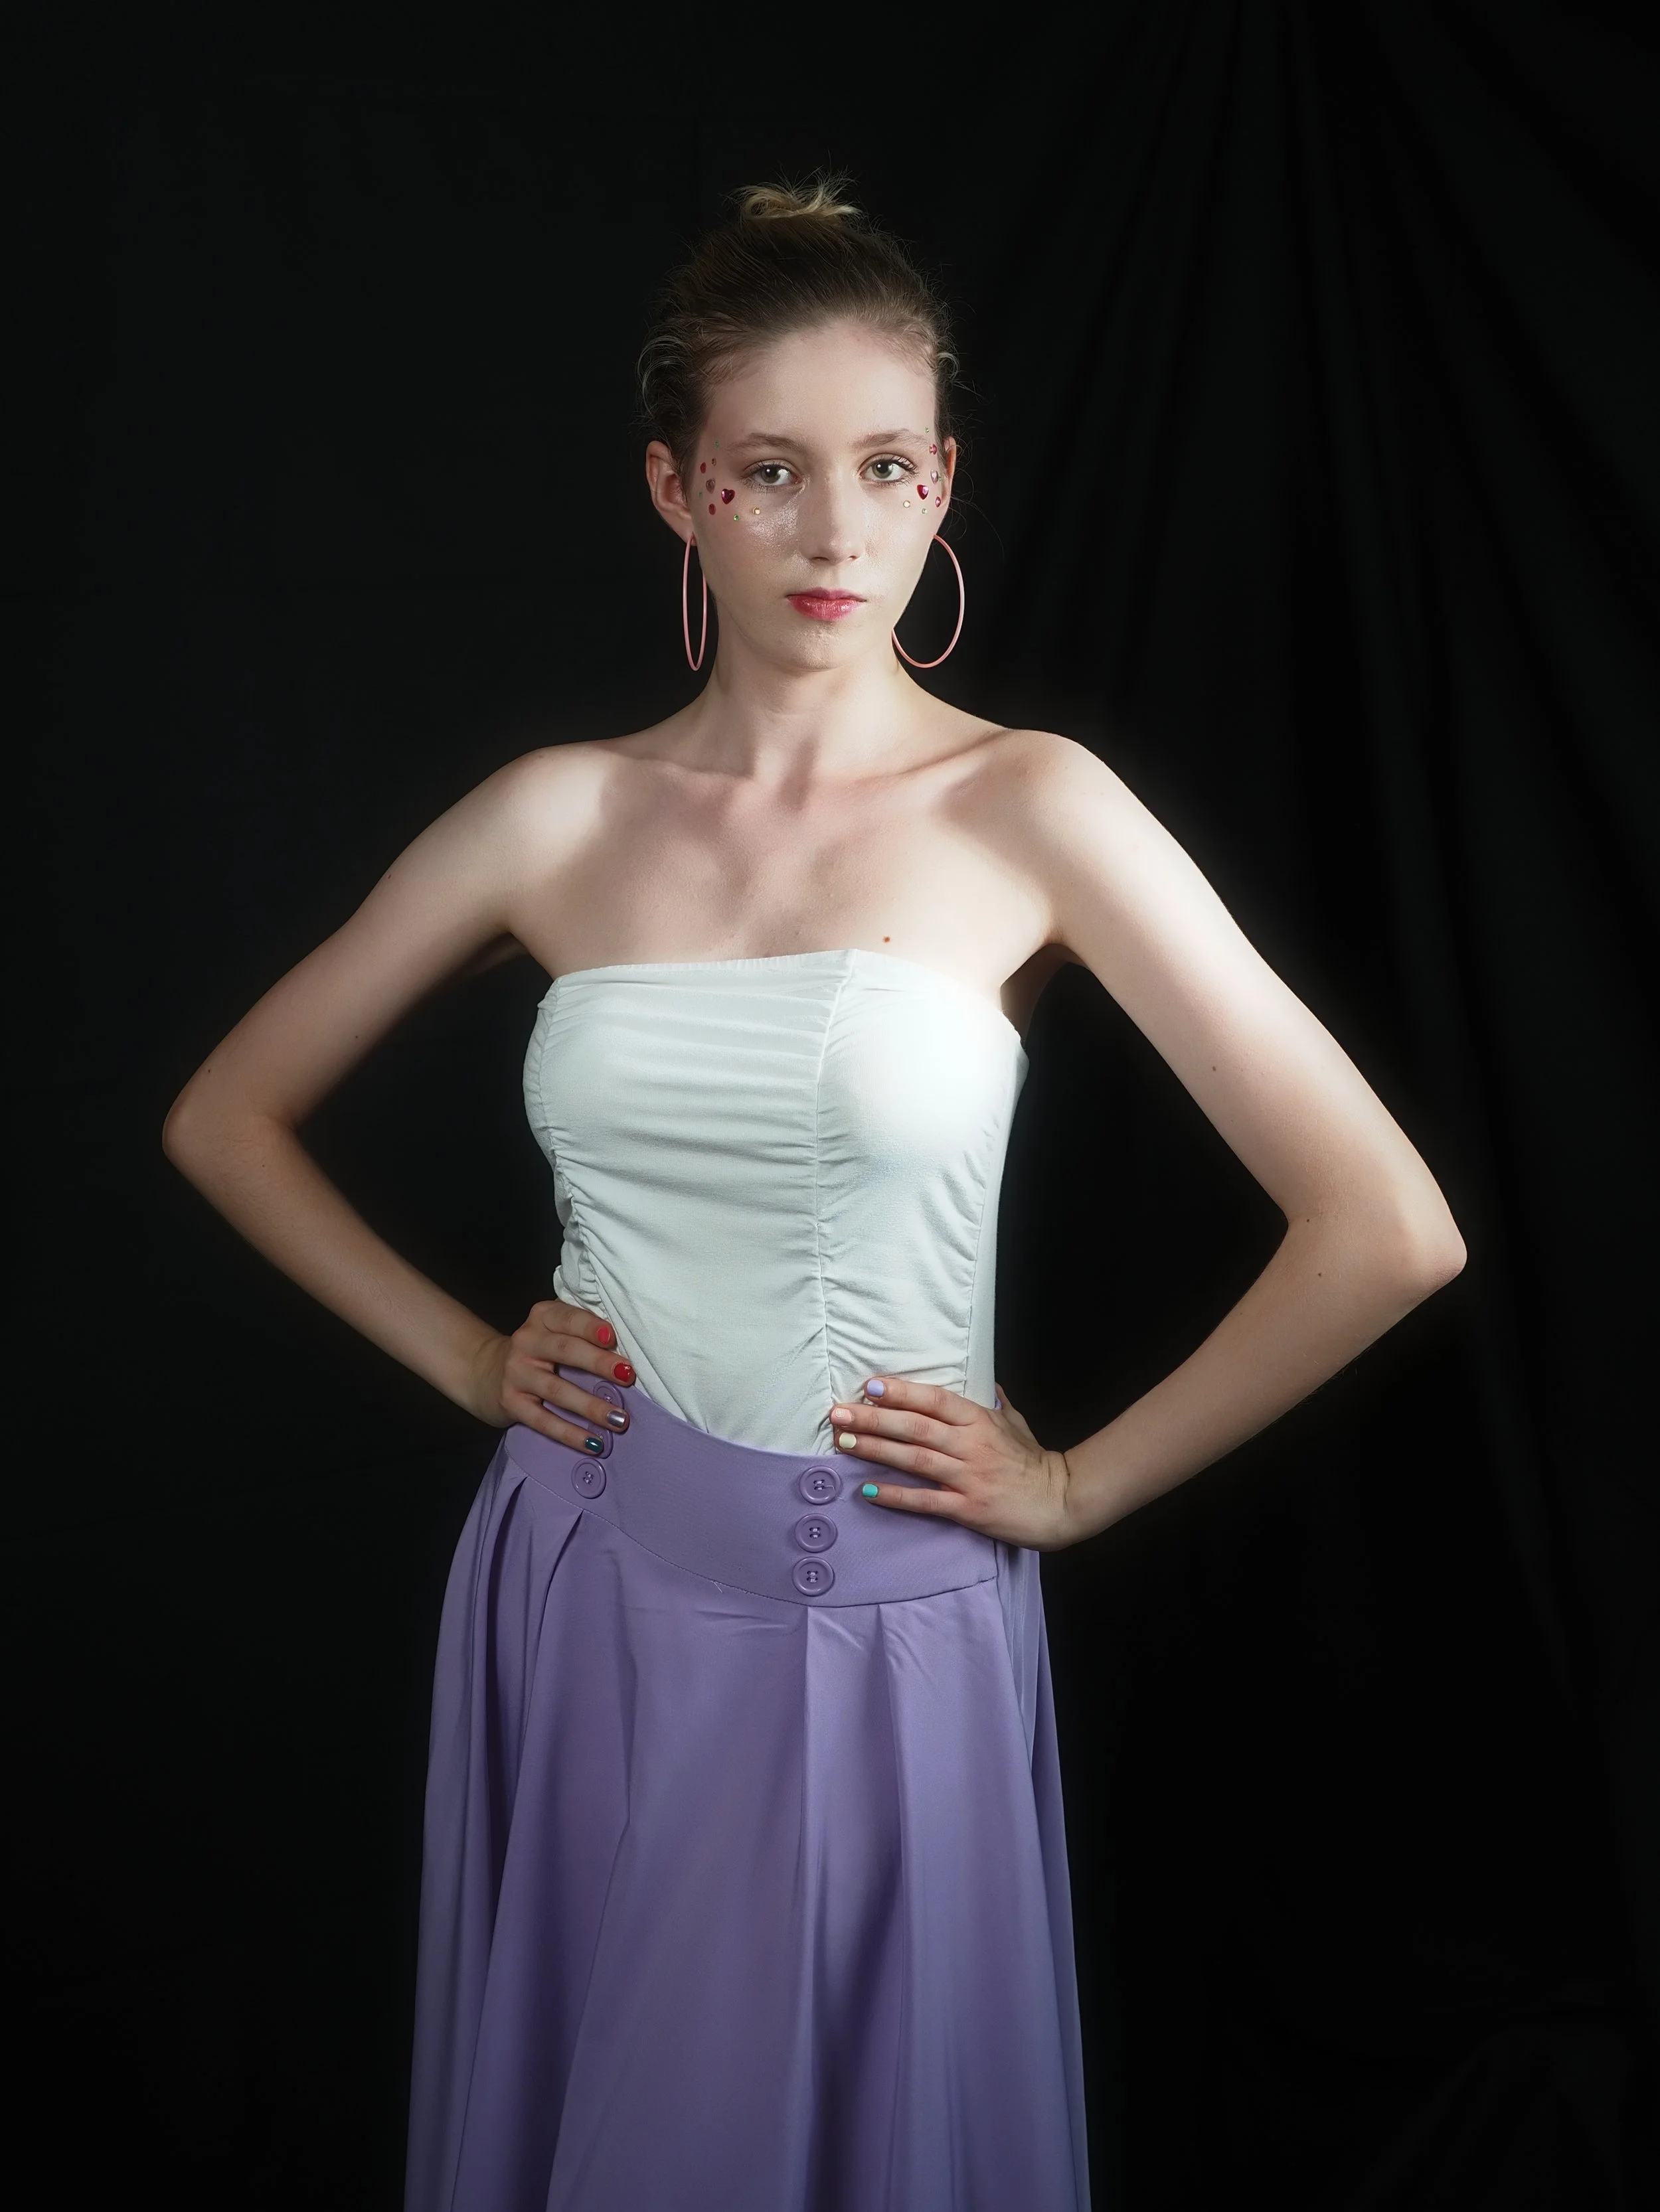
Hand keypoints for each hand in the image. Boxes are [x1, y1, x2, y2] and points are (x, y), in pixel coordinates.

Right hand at [465, 1298, 634, 1450]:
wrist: (488, 1371)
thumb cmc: (540, 1349)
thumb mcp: (555, 1330)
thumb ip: (583, 1333)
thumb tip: (626, 1356)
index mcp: (543, 1317)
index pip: (568, 1318)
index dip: (590, 1327)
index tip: (614, 1338)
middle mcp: (526, 1340)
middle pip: (565, 1350)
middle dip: (599, 1363)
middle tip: (628, 1376)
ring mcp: (516, 1372)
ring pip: (557, 1390)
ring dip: (590, 1406)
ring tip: (619, 1419)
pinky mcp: (511, 1403)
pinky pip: (543, 1421)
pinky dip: (570, 1434)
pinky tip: (594, 1444)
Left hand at [827, 1377, 1076, 1550]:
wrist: (1060, 1502)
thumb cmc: (1034, 1461)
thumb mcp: (1017, 1423)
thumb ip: (997, 1402)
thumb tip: (989, 1380)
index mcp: (980, 1420)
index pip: (935, 1400)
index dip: (902, 1392)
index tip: (870, 1386)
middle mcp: (971, 1445)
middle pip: (916, 1427)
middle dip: (873, 1419)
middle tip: (838, 1414)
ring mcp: (968, 1477)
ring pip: (915, 1460)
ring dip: (877, 1450)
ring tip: (845, 1443)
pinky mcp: (967, 1508)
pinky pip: (925, 1501)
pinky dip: (895, 1496)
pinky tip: (868, 1490)